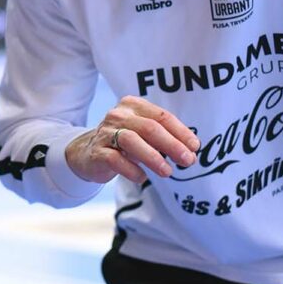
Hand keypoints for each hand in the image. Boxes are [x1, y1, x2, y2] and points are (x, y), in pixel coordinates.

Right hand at [65, 96, 199, 184]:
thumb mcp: (143, 134)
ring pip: (131, 141)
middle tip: (188, 160)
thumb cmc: (124, 143)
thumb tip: (191, 150)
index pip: (161, 116)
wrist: (87, 153)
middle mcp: (118, 115)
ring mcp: (105, 133)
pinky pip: (115, 160)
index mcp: (133, 105)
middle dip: (172, 145)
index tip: (195, 146)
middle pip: (149, 128)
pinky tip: (142, 177)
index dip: (180, 131)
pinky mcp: (97, 152)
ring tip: (168, 172)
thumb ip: (164, 137)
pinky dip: (132, 169)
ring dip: (153, 157)